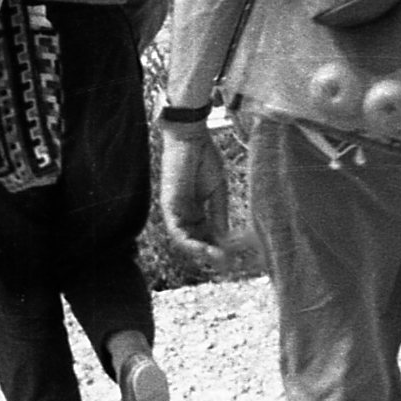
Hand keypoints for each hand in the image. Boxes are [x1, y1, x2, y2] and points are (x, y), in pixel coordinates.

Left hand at [157, 122, 231, 247]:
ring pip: (185, 240)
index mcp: (196, 209)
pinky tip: (203, 248)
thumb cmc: (204, 158)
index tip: (233, 257)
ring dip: (200, 252)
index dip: (219, 247)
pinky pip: (176, 230)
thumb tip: (226, 237)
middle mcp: (184, 213)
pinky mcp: (168, 206)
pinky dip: (189, 242)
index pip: (206, 234)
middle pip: (196, 241)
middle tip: (226, 263)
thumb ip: (219, 213)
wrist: (192, 137)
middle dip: (211, 254)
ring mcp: (174, 211)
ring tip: (216, 258)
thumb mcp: (217, 191)